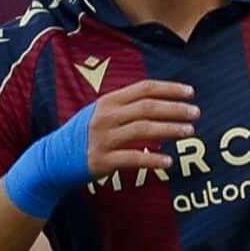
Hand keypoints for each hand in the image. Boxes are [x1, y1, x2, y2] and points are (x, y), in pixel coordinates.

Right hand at [85, 78, 205, 179]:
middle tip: (196, 113)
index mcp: (108, 101)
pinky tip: (168, 162)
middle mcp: (106, 116)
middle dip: (175, 109)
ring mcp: (104, 138)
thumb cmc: (83, 134)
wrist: (53, 158)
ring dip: (169, 129)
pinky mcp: (102, 160)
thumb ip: (125, 107)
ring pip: (143, 130)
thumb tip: (160, 103)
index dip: (169, 89)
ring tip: (189, 132)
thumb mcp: (100, 113)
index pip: (144, 89)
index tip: (191, 92)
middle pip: (147, 107)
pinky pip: (133, 158)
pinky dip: (153, 159)